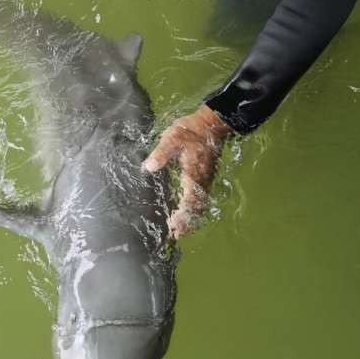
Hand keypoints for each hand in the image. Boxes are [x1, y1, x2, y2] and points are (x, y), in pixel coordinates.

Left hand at [144, 104, 231, 238]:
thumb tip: (148, 167)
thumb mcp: (172, 137)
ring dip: (191, 217)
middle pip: (197, 207)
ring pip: (200, 204)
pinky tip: (185, 213)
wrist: (211, 123)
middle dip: (188, 222)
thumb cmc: (190, 130)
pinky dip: (194, 209)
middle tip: (175, 235)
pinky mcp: (205, 177)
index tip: (174, 226)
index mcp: (193, 173)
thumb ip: (161, 153)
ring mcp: (205, 179)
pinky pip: (201, 198)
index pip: (190, 200)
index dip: (183, 215)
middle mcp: (202, 180)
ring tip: (178, 229)